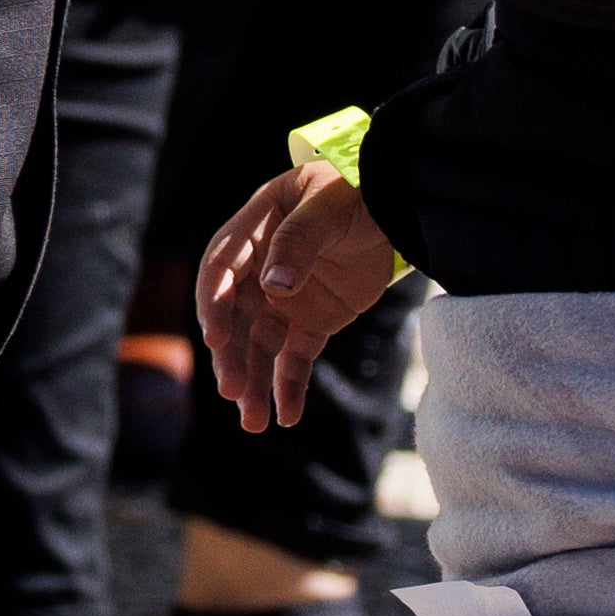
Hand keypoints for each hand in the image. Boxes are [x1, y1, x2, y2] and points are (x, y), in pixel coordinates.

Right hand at [197, 165, 401, 430]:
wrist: (399, 209)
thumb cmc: (358, 193)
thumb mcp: (329, 205)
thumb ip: (300, 240)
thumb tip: (273, 286)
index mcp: (254, 230)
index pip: (220, 269)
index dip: (215, 304)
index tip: (217, 339)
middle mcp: (259, 270)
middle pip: (234, 318)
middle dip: (231, 357)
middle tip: (233, 391)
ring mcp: (284, 299)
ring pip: (259, 347)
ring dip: (254, 383)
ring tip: (254, 422)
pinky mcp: (310, 323)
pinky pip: (294, 359)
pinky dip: (289, 388)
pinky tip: (287, 416)